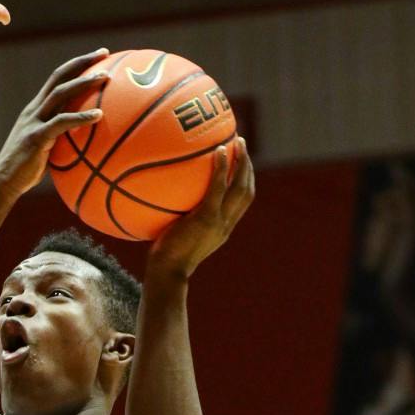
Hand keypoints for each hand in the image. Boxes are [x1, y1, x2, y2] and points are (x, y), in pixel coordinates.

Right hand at [0, 50, 109, 198]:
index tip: (96, 57)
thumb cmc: (23, 176)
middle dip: (82, 62)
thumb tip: (82, 148)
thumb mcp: (43, 153)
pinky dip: (81, 117)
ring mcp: (34, 122)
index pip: (56, 80)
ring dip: (84, 82)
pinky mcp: (36, 137)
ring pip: (61, 93)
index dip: (75, 66)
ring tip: (105, 77)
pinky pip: (62, 122)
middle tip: (104, 53)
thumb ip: (59, 143)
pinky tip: (99, 115)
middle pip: (59, 76)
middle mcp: (33, 110)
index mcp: (35, 110)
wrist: (1, 185)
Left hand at [147, 136, 254, 280]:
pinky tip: (218, 151)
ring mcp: (218, 222)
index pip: (242, 202)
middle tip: (240, 144)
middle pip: (247, 191)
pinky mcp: (206, 218)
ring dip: (241, 162)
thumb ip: (184, 221)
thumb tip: (170, 202)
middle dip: (247, 166)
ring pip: (240, 187)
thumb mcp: (181, 238)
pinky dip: (222, 168)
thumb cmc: (166, 259)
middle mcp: (226, 225)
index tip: (241, 162)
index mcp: (223, 229)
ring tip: (236, 141)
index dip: (246, 180)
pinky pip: (218, 188)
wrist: (166, 273)